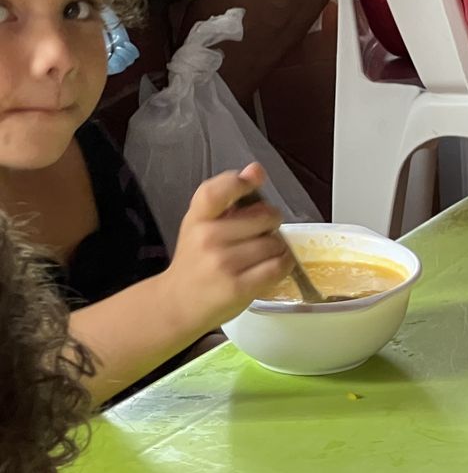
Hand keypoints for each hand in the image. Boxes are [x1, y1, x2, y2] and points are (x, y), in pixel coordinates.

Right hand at [158, 164, 292, 332]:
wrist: (178, 303)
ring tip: (264, 254)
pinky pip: (278, 267)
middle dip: (271, 223)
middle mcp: (207, 238)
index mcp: (197, 218)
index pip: (217, 191)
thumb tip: (256, 169)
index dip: (240, 182)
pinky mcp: (238, 287)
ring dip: (278, 247)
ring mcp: (222, 264)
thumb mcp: (201, 225)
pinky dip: (284, 264)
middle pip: (263, 218)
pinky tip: (274, 266)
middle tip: (263, 232)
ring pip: (274, 243)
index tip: (255, 179)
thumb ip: (228, 199)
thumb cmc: (196, 261)